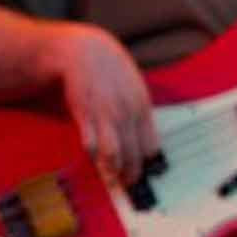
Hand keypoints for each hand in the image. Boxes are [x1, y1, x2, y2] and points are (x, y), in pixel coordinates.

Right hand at [52, 24, 158, 185]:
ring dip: (114, 169)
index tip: (145, 173)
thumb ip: (137, 111)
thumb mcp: (133, 88)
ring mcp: (107, 113)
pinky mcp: (85, 113)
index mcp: (143, 106)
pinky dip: (94, 155)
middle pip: (134, 152)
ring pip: (115, 151)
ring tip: (112, 180)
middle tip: (128, 184)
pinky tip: (95, 162)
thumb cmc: (111, 71)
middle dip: (132, 172)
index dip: (148, 162)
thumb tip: (143, 135)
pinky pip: (91, 141)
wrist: (86, 52)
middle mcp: (128, 112)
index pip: (151, 143)